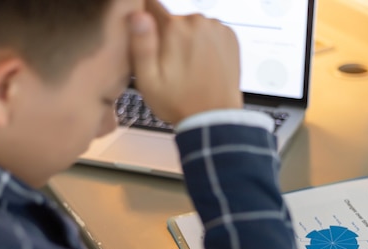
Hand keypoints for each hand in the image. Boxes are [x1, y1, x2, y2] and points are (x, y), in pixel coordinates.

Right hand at [129, 0, 242, 124]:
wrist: (213, 118)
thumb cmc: (180, 102)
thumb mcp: (148, 80)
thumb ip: (141, 44)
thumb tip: (138, 15)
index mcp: (174, 28)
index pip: (151, 6)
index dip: (147, 24)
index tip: (150, 41)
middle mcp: (197, 22)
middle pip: (173, 19)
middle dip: (169, 36)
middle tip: (170, 64)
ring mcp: (216, 28)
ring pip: (192, 26)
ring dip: (188, 40)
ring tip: (188, 67)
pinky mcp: (229, 36)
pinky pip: (210, 32)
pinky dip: (205, 44)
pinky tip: (202, 64)